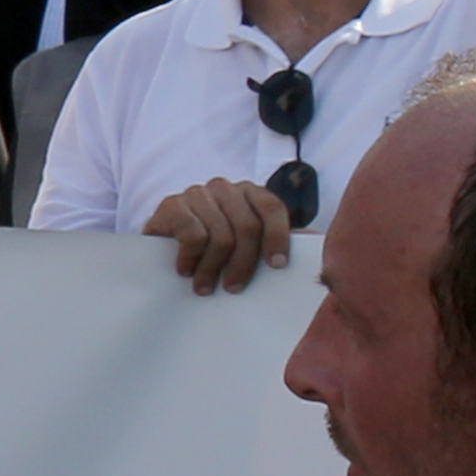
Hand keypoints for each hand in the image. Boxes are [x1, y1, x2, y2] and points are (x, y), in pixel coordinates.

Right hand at [142, 178, 298, 296]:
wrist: (160, 243)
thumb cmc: (210, 245)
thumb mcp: (245, 241)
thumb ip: (275, 238)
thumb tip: (316, 239)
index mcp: (249, 192)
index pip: (272, 207)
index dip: (278, 237)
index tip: (277, 266)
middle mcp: (224, 187)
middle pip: (247, 227)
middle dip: (243, 264)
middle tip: (234, 288)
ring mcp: (197, 193)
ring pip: (220, 235)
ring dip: (212, 268)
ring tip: (204, 286)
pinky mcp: (172, 204)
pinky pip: (193, 234)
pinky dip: (191, 258)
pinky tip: (185, 270)